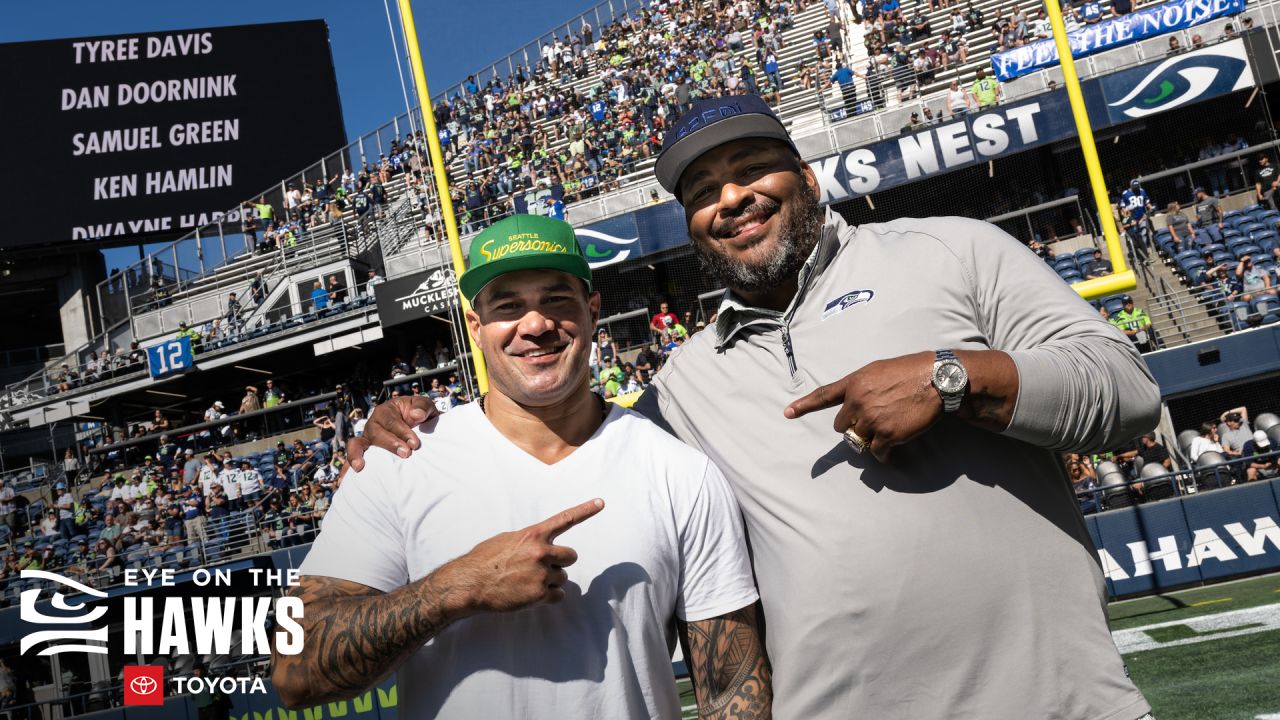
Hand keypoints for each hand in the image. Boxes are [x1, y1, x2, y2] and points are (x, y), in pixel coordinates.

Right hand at [347, 396, 438, 470]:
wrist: (417, 427)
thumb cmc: (419, 416)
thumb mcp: (425, 407)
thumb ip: (422, 407)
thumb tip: (416, 415)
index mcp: (386, 411)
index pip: (391, 421)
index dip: (402, 432)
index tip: (414, 443)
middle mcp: (373, 424)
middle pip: (376, 433)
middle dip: (390, 444)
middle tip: (406, 454)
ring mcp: (367, 439)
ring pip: (358, 444)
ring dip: (357, 455)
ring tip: (359, 467)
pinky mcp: (366, 453)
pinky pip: (353, 458)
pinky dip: (347, 468)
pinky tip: (345, 480)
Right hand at [437, 498, 604, 615]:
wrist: (470, 584)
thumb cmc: (484, 560)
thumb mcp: (507, 540)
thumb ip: (528, 540)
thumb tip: (542, 544)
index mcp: (533, 535)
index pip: (565, 519)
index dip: (585, 510)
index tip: (601, 502)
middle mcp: (541, 552)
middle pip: (571, 556)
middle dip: (560, 563)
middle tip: (542, 568)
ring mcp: (542, 574)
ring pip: (562, 578)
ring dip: (550, 581)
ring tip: (527, 583)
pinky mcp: (540, 595)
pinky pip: (558, 596)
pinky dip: (548, 598)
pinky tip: (530, 595)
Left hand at [784, 351, 940, 461]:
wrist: (937, 380)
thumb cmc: (912, 371)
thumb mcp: (879, 370)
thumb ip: (862, 386)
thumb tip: (855, 402)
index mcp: (854, 383)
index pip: (824, 395)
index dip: (804, 405)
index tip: (787, 412)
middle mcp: (858, 401)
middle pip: (843, 427)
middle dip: (855, 427)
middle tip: (875, 420)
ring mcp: (871, 420)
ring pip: (860, 440)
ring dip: (871, 440)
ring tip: (890, 428)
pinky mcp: (887, 435)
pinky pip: (877, 453)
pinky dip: (884, 455)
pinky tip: (893, 449)